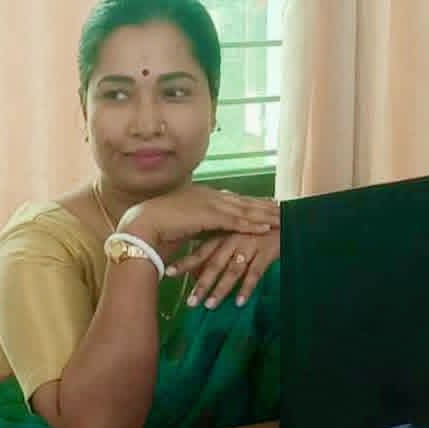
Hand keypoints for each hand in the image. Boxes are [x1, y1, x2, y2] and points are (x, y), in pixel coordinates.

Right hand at [120, 185, 278, 257]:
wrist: (144, 224)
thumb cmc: (158, 227)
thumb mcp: (184, 224)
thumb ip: (198, 225)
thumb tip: (205, 231)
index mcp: (203, 196)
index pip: (233, 199)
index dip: (251, 202)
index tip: (267, 203)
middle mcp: (209, 196)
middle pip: (244, 201)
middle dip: (265, 205)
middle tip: (285, 207)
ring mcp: (210, 204)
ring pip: (244, 209)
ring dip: (265, 214)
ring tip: (283, 218)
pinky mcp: (209, 216)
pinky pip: (236, 221)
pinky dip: (252, 224)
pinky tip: (267, 227)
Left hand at [168, 227, 280, 307]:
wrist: (290, 217)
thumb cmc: (261, 228)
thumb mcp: (238, 233)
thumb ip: (222, 246)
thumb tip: (203, 266)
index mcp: (225, 234)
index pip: (202, 250)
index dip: (186, 262)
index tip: (169, 274)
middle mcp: (234, 239)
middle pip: (214, 264)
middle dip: (201, 283)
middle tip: (190, 302)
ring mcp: (250, 245)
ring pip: (232, 270)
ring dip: (220, 289)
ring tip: (209, 306)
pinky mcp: (266, 251)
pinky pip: (255, 273)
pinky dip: (247, 288)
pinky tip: (239, 302)